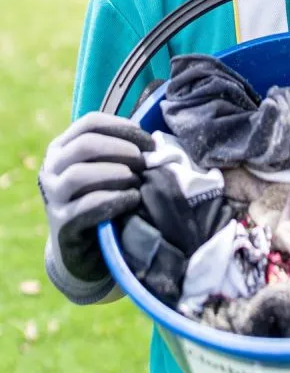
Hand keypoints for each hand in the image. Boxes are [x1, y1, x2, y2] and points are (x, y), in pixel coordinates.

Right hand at [39, 113, 154, 283]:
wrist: (81, 249)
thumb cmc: (98, 198)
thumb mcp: (104, 170)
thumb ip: (121, 151)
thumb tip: (156, 141)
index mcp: (61, 148)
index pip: (89, 123)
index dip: (122, 127)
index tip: (147, 140)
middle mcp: (51, 169)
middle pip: (84, 145)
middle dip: (120, 149)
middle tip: (144, 161)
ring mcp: (52, 197)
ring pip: (78, 174)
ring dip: (115, 173)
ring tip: (137, 180)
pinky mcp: (62, 224)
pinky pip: (86, 206)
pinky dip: (114, 199)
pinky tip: (133, 199)